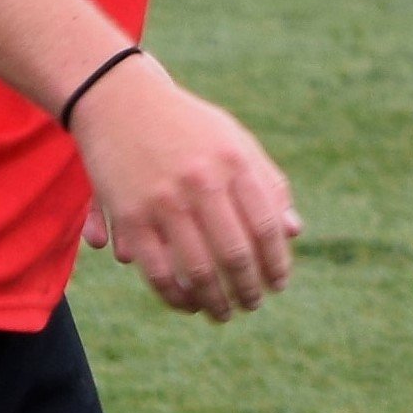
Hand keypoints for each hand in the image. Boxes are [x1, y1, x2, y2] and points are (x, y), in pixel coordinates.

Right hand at [73, 57, 302, 319]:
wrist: (118, 99)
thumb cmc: (187, 126)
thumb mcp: (235, 142)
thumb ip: (268, 185)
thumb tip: (293, 233)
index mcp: (234, 163)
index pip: (267, 227)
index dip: (277, 263)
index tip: (279, 283)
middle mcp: (201, 182)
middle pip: (236, 255)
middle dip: (248, 290)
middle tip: (252, 304)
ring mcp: (164, 201)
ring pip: (197, 270)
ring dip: (214, 302)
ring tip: (223, 313)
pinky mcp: (131, 216)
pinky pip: (157, 271)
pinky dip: (174, 296)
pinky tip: (187, 304)